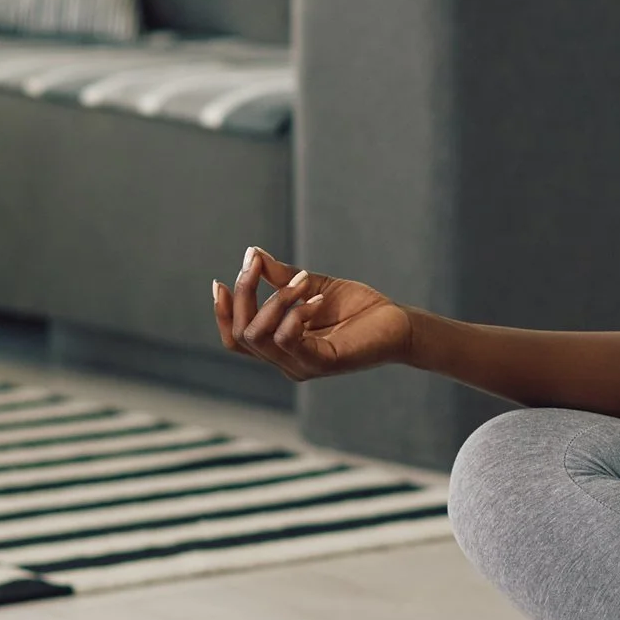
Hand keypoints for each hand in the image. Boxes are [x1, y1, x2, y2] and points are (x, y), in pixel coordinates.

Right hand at [213, 246, 411, 380]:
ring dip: (274, 299)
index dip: (222, 313)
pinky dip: (296, 313)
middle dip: (244, 294)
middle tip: (257, 264)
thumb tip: (252, 253)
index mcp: (280, 346)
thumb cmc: (358, 308)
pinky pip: (289, 340)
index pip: (236, 338)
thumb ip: (280, 276)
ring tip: (301, 280)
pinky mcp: (322, 364)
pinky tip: (316, 297)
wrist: (399, 323)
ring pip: (259, 337)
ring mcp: (302, 366)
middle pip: (241, 334)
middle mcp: (286, 361)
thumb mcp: (311, 285)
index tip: (220, 281)